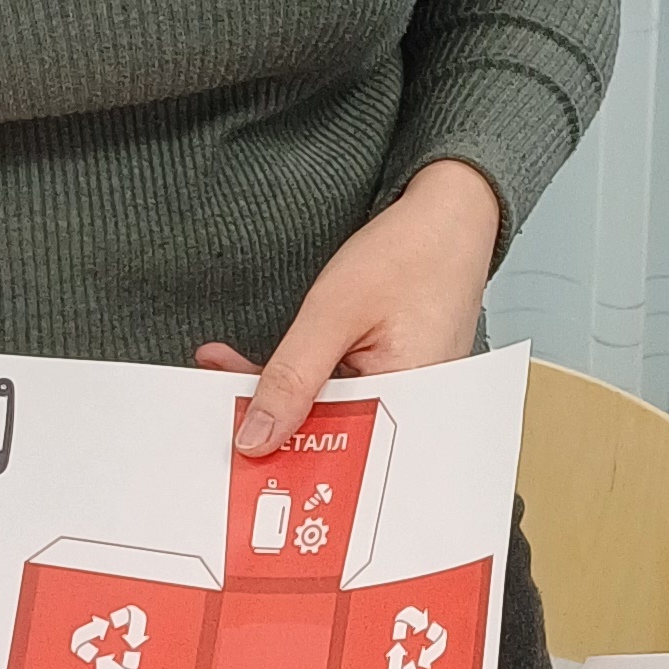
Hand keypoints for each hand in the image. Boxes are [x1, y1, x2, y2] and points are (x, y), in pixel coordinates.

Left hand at [197, 160, 501, 457]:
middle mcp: (416, 414)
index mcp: (412, 405)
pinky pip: (342, 399)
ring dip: (281, 397)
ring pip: (332, 420)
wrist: (448, 219)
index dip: (279, 447)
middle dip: (272, 420)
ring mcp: (406, 400)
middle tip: (220, 393)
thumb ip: (292, 377)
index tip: (230, 436)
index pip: (335, 449)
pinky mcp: (394, 385)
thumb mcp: (333, 312)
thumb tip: (258, 436)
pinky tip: (262, 368)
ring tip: (230, 372)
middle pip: (332, 440)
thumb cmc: (410, 253)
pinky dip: (303, 383)